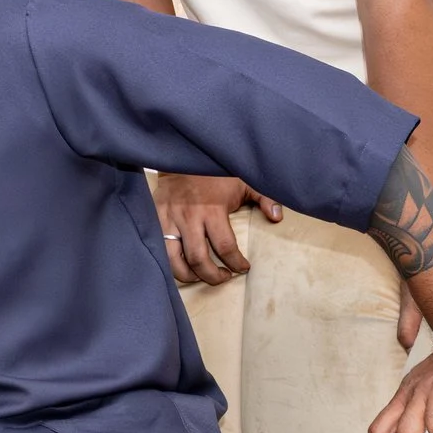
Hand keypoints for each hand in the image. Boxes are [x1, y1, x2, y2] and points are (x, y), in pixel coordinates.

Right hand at [154, 172, 281, 284]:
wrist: (182, 155)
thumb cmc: (215, 172)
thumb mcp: (244, 181)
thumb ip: (264, 198)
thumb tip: (277, 217)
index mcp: (212, 210)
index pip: (225, 247)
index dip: (236, 263)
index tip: (243, 268)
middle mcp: (189, 218)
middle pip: (198, 260)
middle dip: (212, 276)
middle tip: (223, 277)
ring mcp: (168, 219)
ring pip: (173, 259)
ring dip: (187, 274)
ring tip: (199, 275)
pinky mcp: (154, 217)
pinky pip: (158, 247)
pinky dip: (167, 261)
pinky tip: (178, 264)